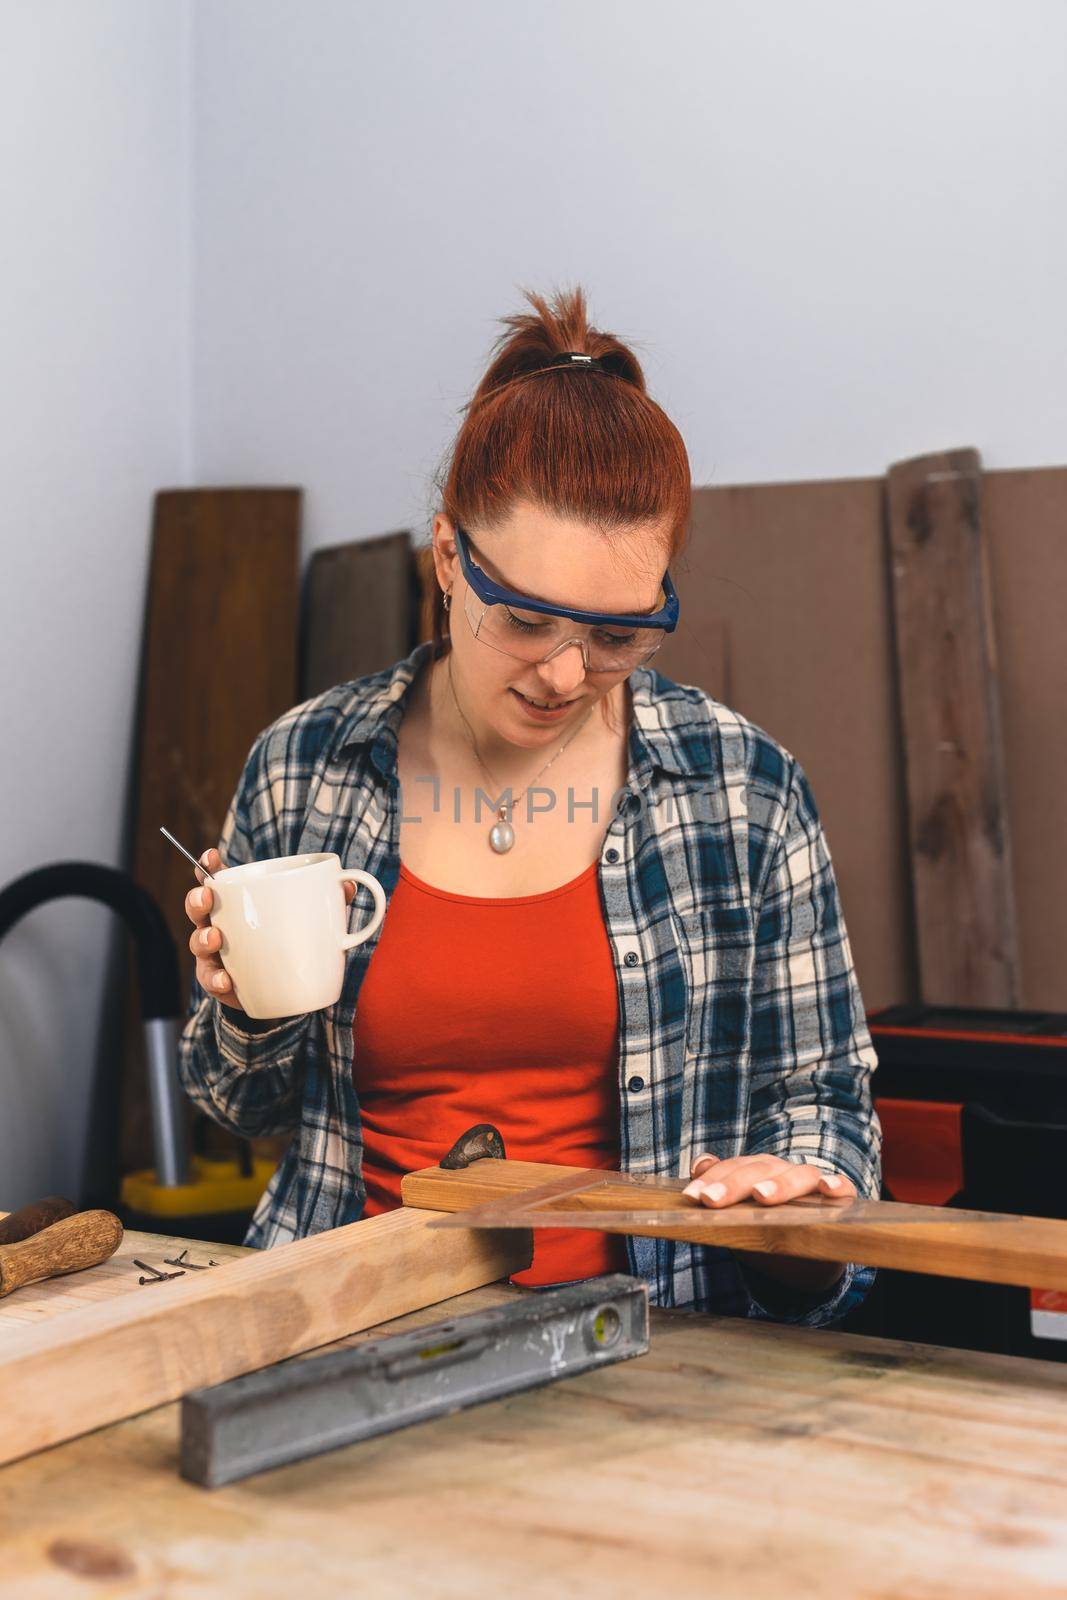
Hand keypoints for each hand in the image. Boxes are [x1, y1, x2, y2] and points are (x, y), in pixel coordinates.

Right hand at [185, 847, 360, 1012]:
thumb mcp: (312, 920)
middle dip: (197, 900)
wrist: (288, 990)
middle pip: (198, 908)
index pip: (216, 879)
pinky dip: (216, 979)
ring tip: (216, 938)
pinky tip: (227, 979)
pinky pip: (211, 980)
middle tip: (207, 898)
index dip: (207, 866)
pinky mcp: (221, 981)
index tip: (211, 856)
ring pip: (198, 942)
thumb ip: (328, 902)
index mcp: (238, 903)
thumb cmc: (293, 942)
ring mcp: (217, 954)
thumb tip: (349, 884)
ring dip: (203, 938)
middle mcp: (221, 925)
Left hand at [683, 1151, 856, 1294]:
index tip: (693, 1196)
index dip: (712, 1179)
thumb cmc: (767, 1232)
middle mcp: (783, 1172)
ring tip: (761, 1196)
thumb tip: (699, 1164)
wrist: (805, 1262)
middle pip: (760, 1170)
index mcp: (757, 1172)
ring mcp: (812, 1184)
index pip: (733, 1168)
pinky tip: (827, 1188)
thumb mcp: (739, 1217)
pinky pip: (844, 1187)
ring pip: (799, 1175)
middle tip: (711, 1200)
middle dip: (734, 1184)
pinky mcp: (840, 1200)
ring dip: (780, 1184)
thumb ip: (721, 1192)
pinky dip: (837, 1184)